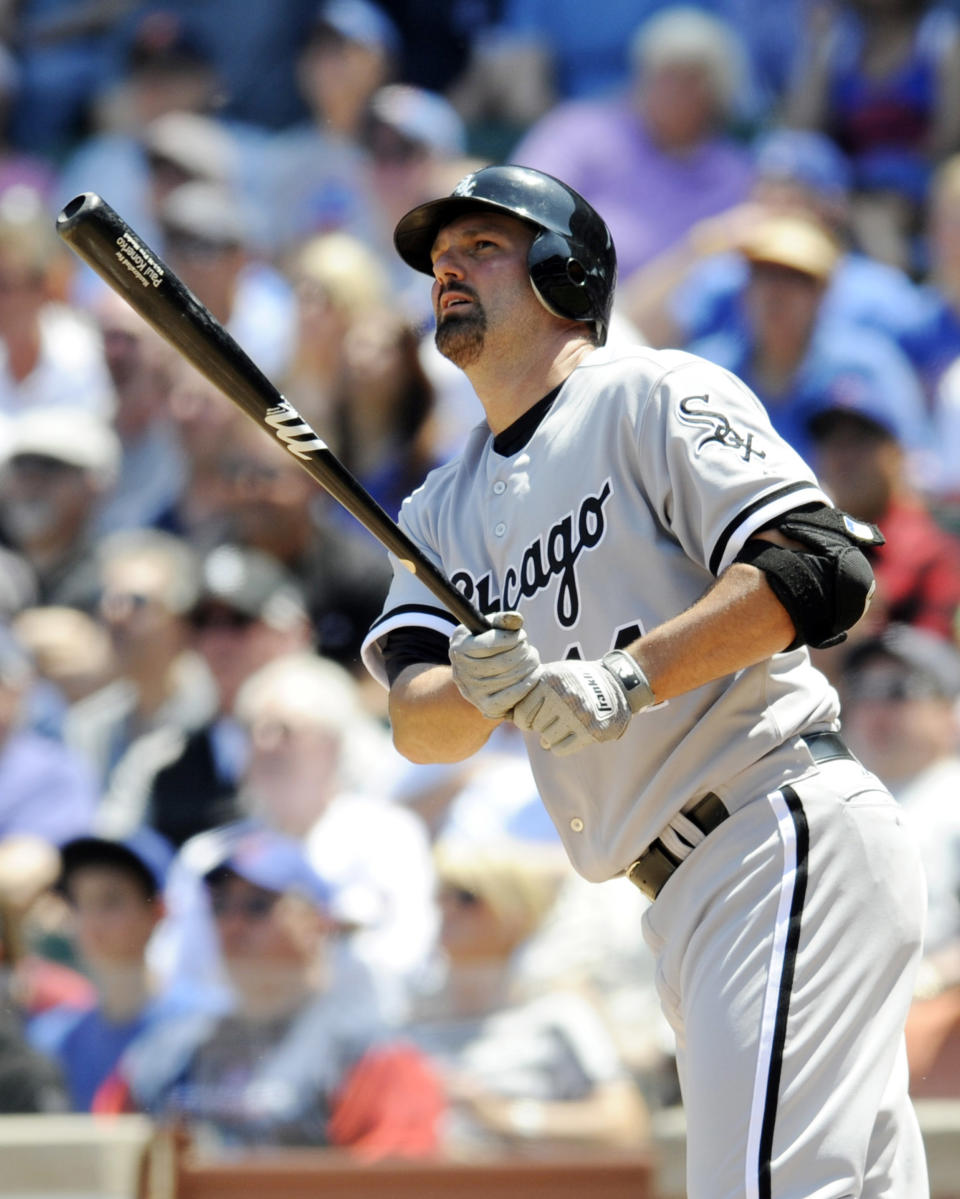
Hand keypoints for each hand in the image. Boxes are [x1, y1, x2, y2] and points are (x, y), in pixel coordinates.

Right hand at [449, 611, 541, 718]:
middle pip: (503, 662)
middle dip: (523, 653)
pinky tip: (534, 674)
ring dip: (529, 666)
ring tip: (533, 659)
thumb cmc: (486, 646)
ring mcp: (473, 692)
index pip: (491, 643)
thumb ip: (502, 621)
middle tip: (530, 649)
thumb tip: (516, 619)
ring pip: (511, 677)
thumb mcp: (488, 628)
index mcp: (459, 648)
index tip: (522, 636)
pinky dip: (528, 684)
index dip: (512, 638)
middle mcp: (461, 672)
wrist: (477, 676)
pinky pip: (513, 696)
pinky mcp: (487, 707)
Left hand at [512, 658, 632, 755]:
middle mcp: (563, 697)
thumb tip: (504, 716)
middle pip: (535, 726)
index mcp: (551, 681)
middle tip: (553, 717)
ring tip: (564, 723)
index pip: (522, 713)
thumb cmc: (577, 680)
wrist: (617, 684)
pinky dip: (561, 745)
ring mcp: (578, 715)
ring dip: (552, 735)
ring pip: (546, 739)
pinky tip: (570, 734)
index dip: (524, 718)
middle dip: (541, 724)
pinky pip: (559, 749)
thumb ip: (531, 691)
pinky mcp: (591, 731)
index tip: (531, 717)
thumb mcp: (554, 675)